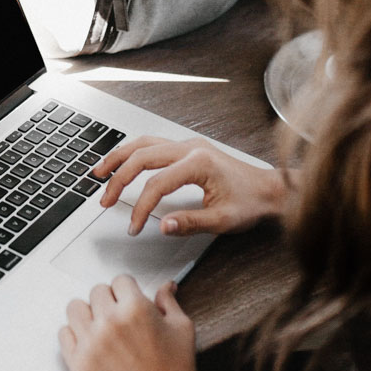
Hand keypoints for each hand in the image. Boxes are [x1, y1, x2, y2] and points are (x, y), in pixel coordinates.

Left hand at [59, 275, 213, 370]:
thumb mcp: (181, 328)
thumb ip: (168, 302)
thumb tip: (167, 286)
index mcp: (135, 308)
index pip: (119, 280)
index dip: (127, 290)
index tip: (129, 299)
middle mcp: (110, 322)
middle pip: (96, 291)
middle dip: (109, 300)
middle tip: (118, 316)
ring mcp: (91, 343)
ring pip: (75, 308)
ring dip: (88, 313)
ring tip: (100, 326)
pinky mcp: (79, 364)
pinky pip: (64, 334)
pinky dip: (74, 334)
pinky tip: (89, 342)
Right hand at [92, 136, 288, 235]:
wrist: (270, 189)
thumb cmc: (251, 202)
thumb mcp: (223, 220)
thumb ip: (191, 223)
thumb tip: (163, 225)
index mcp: (199, 163)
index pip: (156, 184)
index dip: (140, 207)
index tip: (134, 226)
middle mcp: (191, 148)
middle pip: (142, 157)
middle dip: (118, 180)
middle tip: (105, 200)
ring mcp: (188, 145)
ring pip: (143, 144)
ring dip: (119, 158)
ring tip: (99, 173)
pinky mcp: (188, 148)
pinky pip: (152, 144)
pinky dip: (132, 153)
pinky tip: (122, 162)